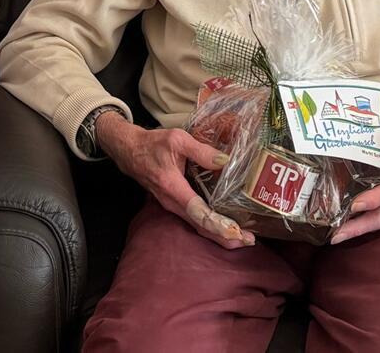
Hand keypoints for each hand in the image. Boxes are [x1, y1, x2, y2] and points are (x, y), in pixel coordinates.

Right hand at [96, 115, 254, 248]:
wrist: (129, 151)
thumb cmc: (152, 144)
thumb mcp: (177, 139)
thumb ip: (201, 150)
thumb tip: (225, 161)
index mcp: (173, 187)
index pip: (198, 212)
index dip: (217, 224)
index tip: (236, 231)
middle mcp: (172, 202)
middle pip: (200, 226)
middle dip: (225, 236)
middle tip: (249, 241)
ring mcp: (172, 206)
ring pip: (197, 226)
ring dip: (219, 234)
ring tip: (243, 238)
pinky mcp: (174, 204)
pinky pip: (194, 220)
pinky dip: (210, 227)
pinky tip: (225, 227)